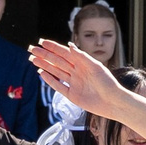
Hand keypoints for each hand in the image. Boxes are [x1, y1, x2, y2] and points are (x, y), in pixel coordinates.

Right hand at [29, 39, 145, 127]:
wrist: (114, 102)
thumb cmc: (108, 83)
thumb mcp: (96, 67)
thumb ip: (82, 57)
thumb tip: (69, 45)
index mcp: (83, 64)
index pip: (65, 53)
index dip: (53, 47)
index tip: (42, 41)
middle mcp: (77, 72)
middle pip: (57, 62)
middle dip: (44, 55)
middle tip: (31, 49)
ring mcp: (74, 84)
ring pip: (56, 72)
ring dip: (44, 65)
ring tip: (32, 59)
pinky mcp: (72, 95)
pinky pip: (58, 86)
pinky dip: (50, 80)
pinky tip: (41, 73)